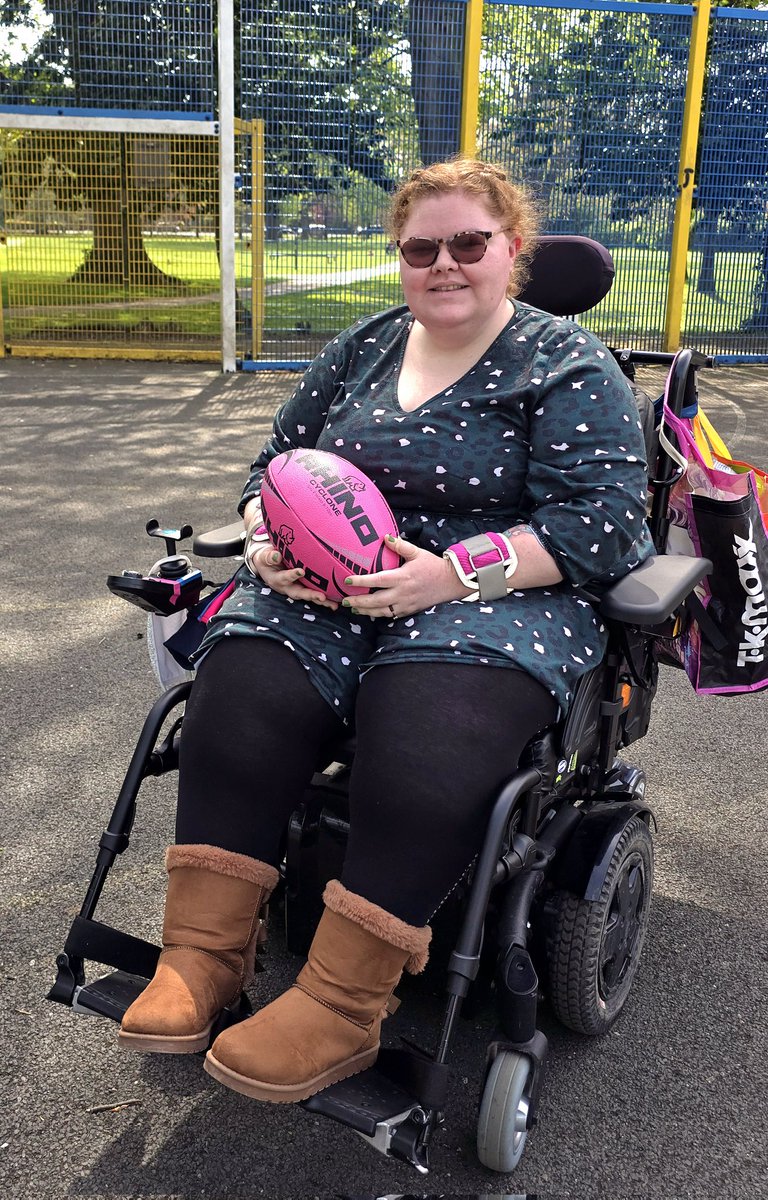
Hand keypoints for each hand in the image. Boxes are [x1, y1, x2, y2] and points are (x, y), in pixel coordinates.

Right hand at [249, 545, 338, 609]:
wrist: (267, 566)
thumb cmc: (267, 559)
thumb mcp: (265, 557)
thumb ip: (269, 557)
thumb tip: (276, 556)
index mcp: (276, 579)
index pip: (284, 577)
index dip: (292, 575)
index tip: (301, 571)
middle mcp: (286, 587)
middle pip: (298, 593)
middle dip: (310, 595)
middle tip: (322, 597)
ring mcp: (295, 589)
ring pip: (308, 597)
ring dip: (321, 601)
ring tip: (333, 605)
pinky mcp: (303, 589)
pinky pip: (313, 596)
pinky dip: (324, 600)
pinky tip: (336, 603)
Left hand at [341, 534, 471, 618]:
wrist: (451, 582)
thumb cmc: (433, 566)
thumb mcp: (418, 553)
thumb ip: (400, 546)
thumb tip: (385, 537)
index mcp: (403, 577)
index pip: (378, 580)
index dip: (361, 581)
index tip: (348, 580)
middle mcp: (403, 593)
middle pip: (376, 601)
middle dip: (359, 602)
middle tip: (344, 601)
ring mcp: (406, 604)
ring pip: (382, 612)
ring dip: (366, 611)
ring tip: (354, 609)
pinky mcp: (410, 610)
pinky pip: (391, 615)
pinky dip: (379, 615)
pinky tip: (370, 613)